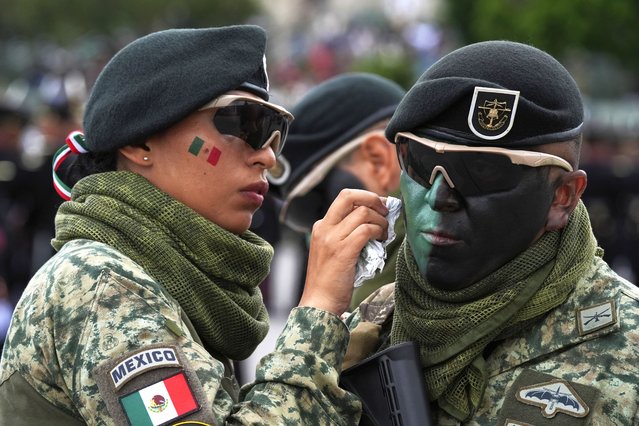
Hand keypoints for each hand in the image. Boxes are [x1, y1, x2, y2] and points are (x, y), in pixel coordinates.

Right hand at [298, 188, 388, 315]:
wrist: (319, 303)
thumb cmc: (330, 281)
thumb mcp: (333, 251)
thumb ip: (347, 235)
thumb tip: (374, 222)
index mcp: (321, 226)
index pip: (344, 198)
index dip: (366, 197)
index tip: (380, 207)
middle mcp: (324, 228)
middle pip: (350, 196)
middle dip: (373, 199)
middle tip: (386, 212)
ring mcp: (332, 239)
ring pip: (363, 212)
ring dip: (380, 220)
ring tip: (384, 233)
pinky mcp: (343, 250)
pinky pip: (366, 230)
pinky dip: (379, 232)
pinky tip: (381, 240)